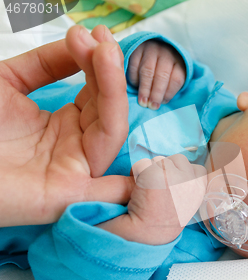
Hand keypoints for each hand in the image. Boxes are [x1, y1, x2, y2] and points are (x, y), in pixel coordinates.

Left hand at [0, 25, 132, 226]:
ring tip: (104, 52)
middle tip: (100, 37)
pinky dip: (137, 172)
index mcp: (65, 123)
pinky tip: (149, 129)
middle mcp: (75, 145)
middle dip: (108, 70)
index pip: (97, 93)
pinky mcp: (71, 193)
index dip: (97, 63)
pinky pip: (111, 185)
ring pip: (112, 131)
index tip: (89, 33)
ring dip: (114, 91)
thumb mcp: (8, 81)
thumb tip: (84, 42)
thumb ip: (46, 63)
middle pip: (109, 108)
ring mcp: (76, 169)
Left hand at [98, 155, 206, 244]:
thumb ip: (191, 185)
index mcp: (200, 189)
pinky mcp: (154, 174)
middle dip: (167, 169)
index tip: (173, 188)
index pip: (197, 169)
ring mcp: (173, 176)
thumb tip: (188, 166)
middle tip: (159, 188)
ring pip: (159, 160)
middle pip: (178, 160)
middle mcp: (190, 181)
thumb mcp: (189, 203)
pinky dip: (137, 173)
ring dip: (151, 170)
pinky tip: (138, 189)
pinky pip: (142, 164)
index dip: (182, 174)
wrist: (147, 234)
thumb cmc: (166, 221)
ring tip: (149, 190)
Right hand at [127, 40, 185, 109]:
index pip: (176, 79)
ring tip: (142, 101)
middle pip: (162, 76)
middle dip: (156, 93)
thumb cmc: (165, 68)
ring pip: (147, 71)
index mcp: (179, 62)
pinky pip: (134, 65)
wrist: (153, 46)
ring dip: (144, 89)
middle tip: (151, 106)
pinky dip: (134, 78)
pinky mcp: (136, 48)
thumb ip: (170, 88)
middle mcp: (166, 53)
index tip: (162, 103)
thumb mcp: (173, 75)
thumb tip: (161, 103)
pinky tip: (135, 86)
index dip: (169, 93)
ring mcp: (151, 49)